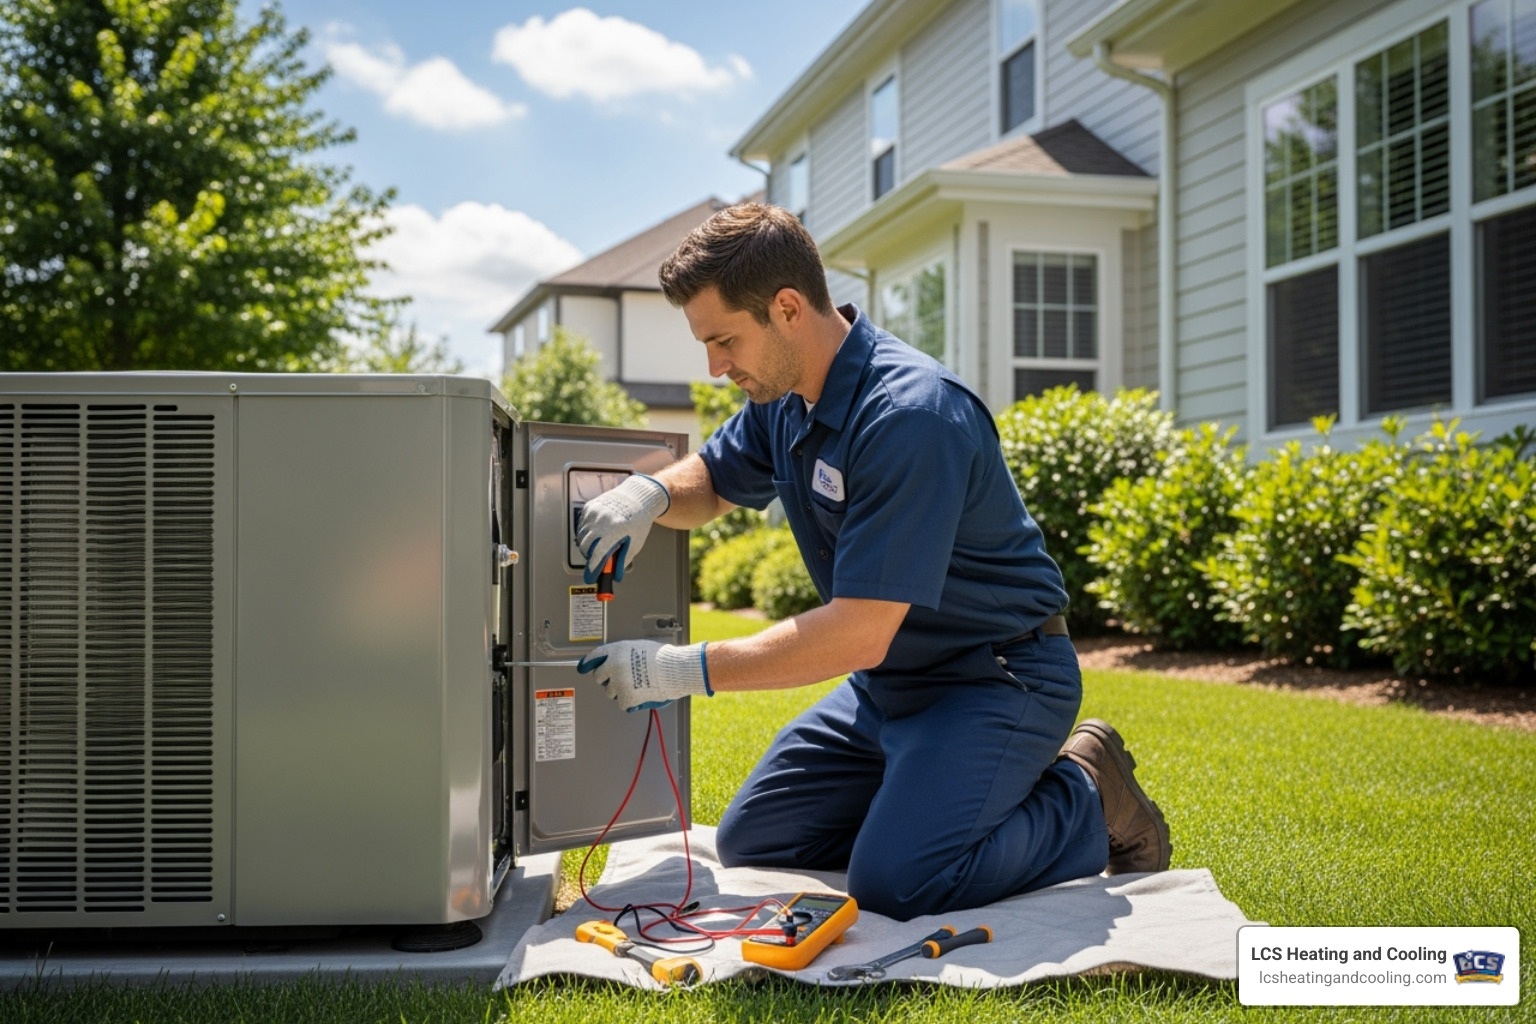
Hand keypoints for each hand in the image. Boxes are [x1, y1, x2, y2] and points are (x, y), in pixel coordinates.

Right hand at [576, 474, 669, 582]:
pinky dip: (586, 533)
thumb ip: (623, 559)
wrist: (637, 497)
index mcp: (615, 529)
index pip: (598, 554)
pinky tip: (596, 533)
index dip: (593, 568)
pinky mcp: (589, 507)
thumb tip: (615, 574)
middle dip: (589, 557)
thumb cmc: (638, 520)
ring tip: (598, 545)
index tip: (590, 577)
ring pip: (581, 536)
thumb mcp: (635, 543)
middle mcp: (602, 520)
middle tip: (596, 561)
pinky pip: (581, 525)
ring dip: (587, 545)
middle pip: (586, 546)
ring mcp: (594, 512)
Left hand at [576, 640, 710, 712]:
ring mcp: (618, 683)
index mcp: (616, 651)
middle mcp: (613, 666)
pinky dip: (631, 703)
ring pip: (610, 693)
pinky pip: (623, 704)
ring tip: (637, 686)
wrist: (675, 670)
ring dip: (620, 691)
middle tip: (621, 680)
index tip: (582, 667)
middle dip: (608, 679)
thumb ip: (625, 654)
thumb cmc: (664, 658)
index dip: (587, 663)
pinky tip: (641, 695)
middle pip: (599, 678)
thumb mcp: (640, 647)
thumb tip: (619, 662)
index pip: (595, 656)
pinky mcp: (626, 698)